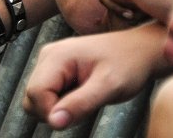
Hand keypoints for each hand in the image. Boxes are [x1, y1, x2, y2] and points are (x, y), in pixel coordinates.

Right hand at [23, 26, 169, 129]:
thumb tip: (54, 122)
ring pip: (37, 99)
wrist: (141, 50)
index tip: (78, 114)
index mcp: (57, 55)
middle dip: (55, 111)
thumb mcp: (109, 87)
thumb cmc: (129, 64)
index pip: (35, 94)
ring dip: (59, 108)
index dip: (52, 113)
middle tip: (87, 104)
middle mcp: (49, 55)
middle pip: (31, 98)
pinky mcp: (57, 69)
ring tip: (87, 97)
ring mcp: (51, 61)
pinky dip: (63, 103)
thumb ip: (80, 104)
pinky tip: (84, 93)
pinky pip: (48, 95)